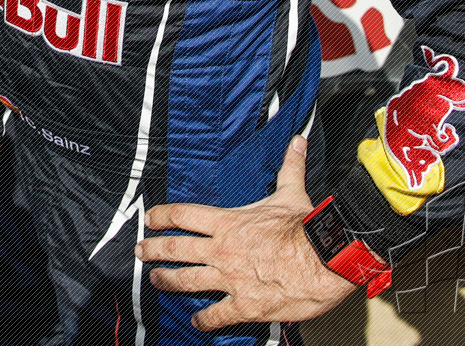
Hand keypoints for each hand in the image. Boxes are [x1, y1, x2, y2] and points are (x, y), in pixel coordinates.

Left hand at [137, 136, 355, 330]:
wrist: (325, 260)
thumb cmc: (307, 227)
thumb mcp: (293, 193)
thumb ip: (290, 168)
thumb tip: (297, 141)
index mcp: (227, 222)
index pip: (181, 215)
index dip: (160, 216)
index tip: (148, 219)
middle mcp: (222, 250)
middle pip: (175, 248)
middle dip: (153, 250)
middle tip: (140, 251)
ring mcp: (230, 278)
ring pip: (187, 281)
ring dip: (167, 281)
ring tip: (155, 281)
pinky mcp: (245, 305)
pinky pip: (217, 314)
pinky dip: (205, 320)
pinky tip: (197, 323)